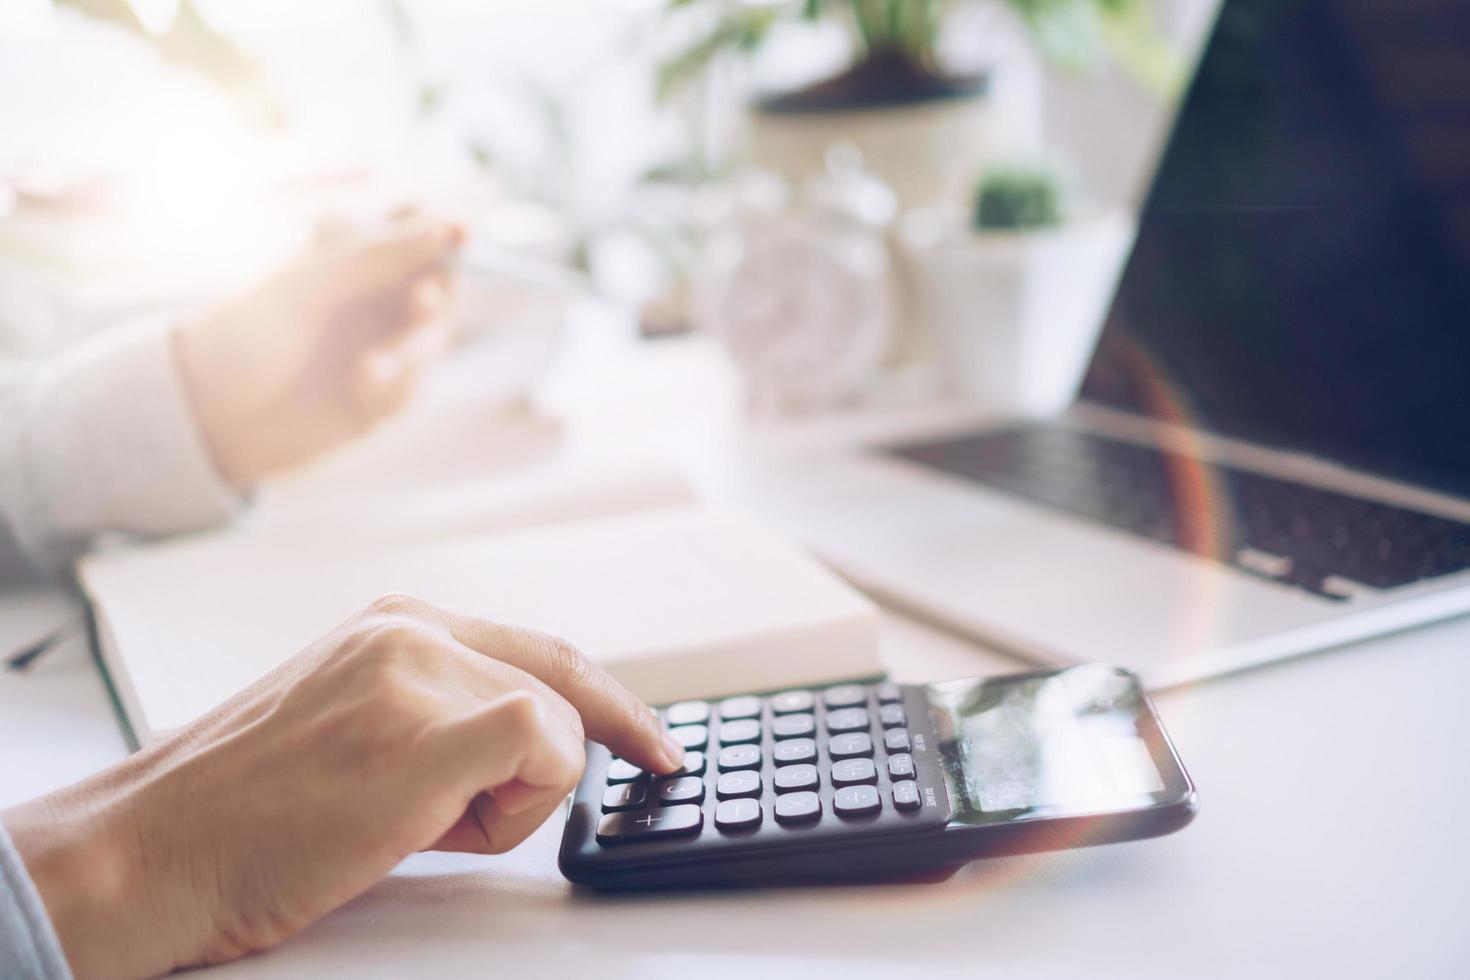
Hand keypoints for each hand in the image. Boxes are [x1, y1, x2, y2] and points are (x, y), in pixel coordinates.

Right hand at [2, 596, 684, 978]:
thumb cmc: (245, 812)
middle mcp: (411, 632)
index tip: (651, 741)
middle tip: (568, 789)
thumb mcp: (353, 725)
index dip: (609, 700)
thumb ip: (441, 714)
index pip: (541, 649)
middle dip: (573, 758)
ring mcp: (415, 676)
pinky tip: (434, 822)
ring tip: (412, 824)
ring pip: (558, 732)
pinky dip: (518, 803)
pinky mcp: (422, 731)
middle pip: (564, 687)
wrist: (149, 850)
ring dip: (509, 803)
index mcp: (397, 625)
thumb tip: (535, 748)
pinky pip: (546, 747)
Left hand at [175, 214, 464, 485]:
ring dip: (414, 348)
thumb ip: (381, 253)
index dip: (443, 230)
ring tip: (375, 365)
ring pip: (432, 340)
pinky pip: (413, 388)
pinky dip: (393, 386)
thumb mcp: (315, 280)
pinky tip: (359, 387)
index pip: (413, 233)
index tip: (461, 232)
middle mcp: (372, 302)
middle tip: (423, 300)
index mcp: (353, 261)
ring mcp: (379, 348)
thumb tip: (444, 229)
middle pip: (438, 286)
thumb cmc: (252, 333)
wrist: (214, 413)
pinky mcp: (380, 398)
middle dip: (439, 293)